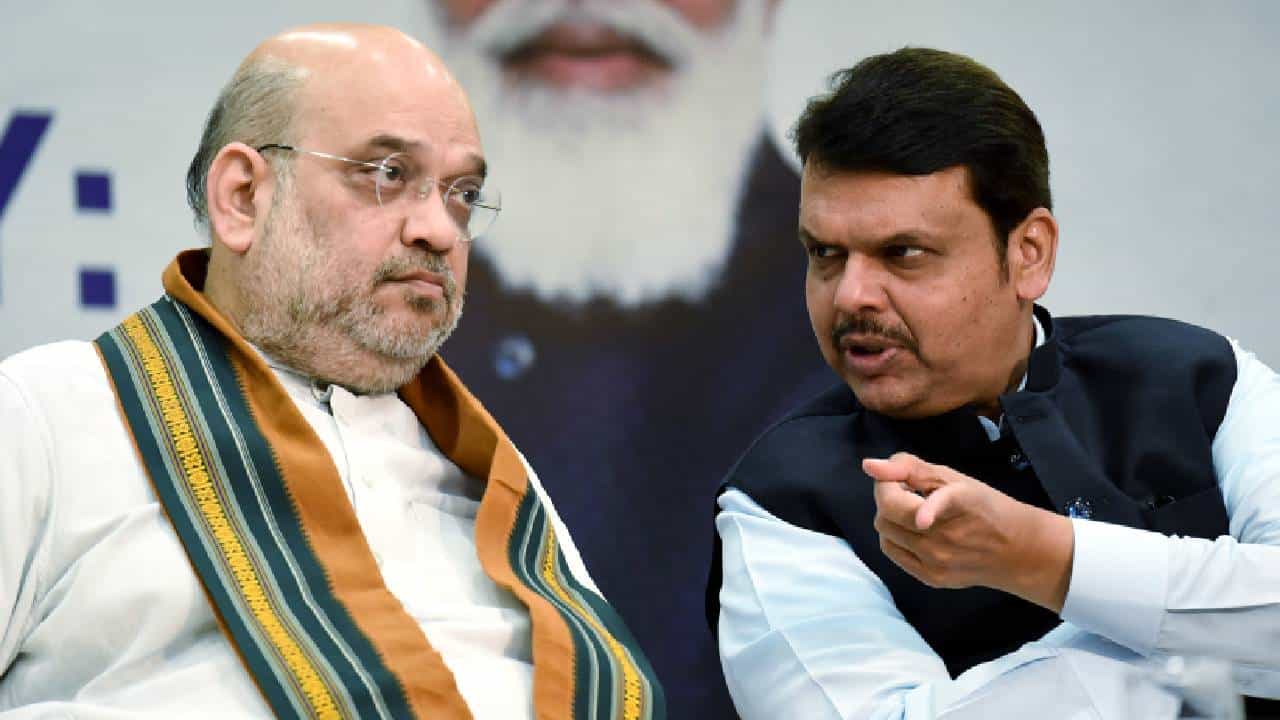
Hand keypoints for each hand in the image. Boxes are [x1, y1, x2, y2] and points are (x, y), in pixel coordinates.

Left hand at [864, 452, 1074, 612]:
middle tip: (909, 492)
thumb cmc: (983, 506)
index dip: (887, 484)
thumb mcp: (950, 477)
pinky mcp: (932, 579)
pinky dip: (897, 537)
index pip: (889, 499)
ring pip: (886, 534)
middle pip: (883, 517)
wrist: (1017, 549)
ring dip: (892, 518)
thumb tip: (868, 466)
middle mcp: (942, 539)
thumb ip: (907, 468)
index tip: (901, 478)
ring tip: (914, 511)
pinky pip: (894, 553)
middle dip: (888, 499)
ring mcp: (936, 563)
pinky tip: (916, 530)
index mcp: (950, 506)